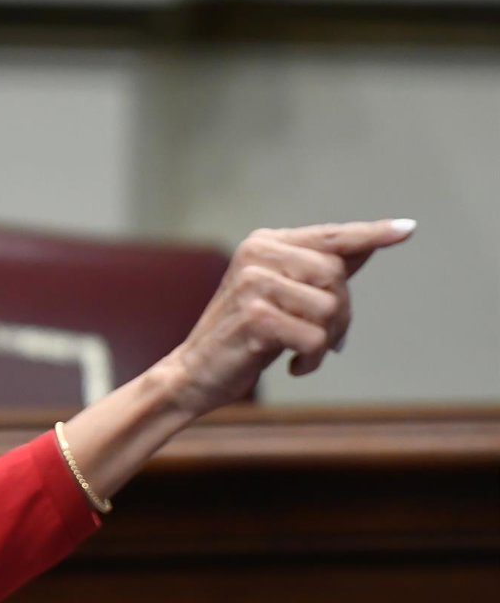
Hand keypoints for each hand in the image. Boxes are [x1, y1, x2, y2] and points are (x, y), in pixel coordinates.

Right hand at [168, 219, 415, 416]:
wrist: (195, 373)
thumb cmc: (243, 336)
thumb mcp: (283, 297)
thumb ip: (319, 270)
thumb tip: (368, 245)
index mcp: (264, 243)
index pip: (330, 236)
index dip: (370, 233)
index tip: (406, 229)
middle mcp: (256, 255)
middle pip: (337, 275)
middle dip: (341, 314)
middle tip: (322, 340)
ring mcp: (253, 283)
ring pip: (330, 307)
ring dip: (326, 341)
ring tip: (302, 353)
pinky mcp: (255, 316)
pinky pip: (314, 337)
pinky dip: (311, 359)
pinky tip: (292, 366)